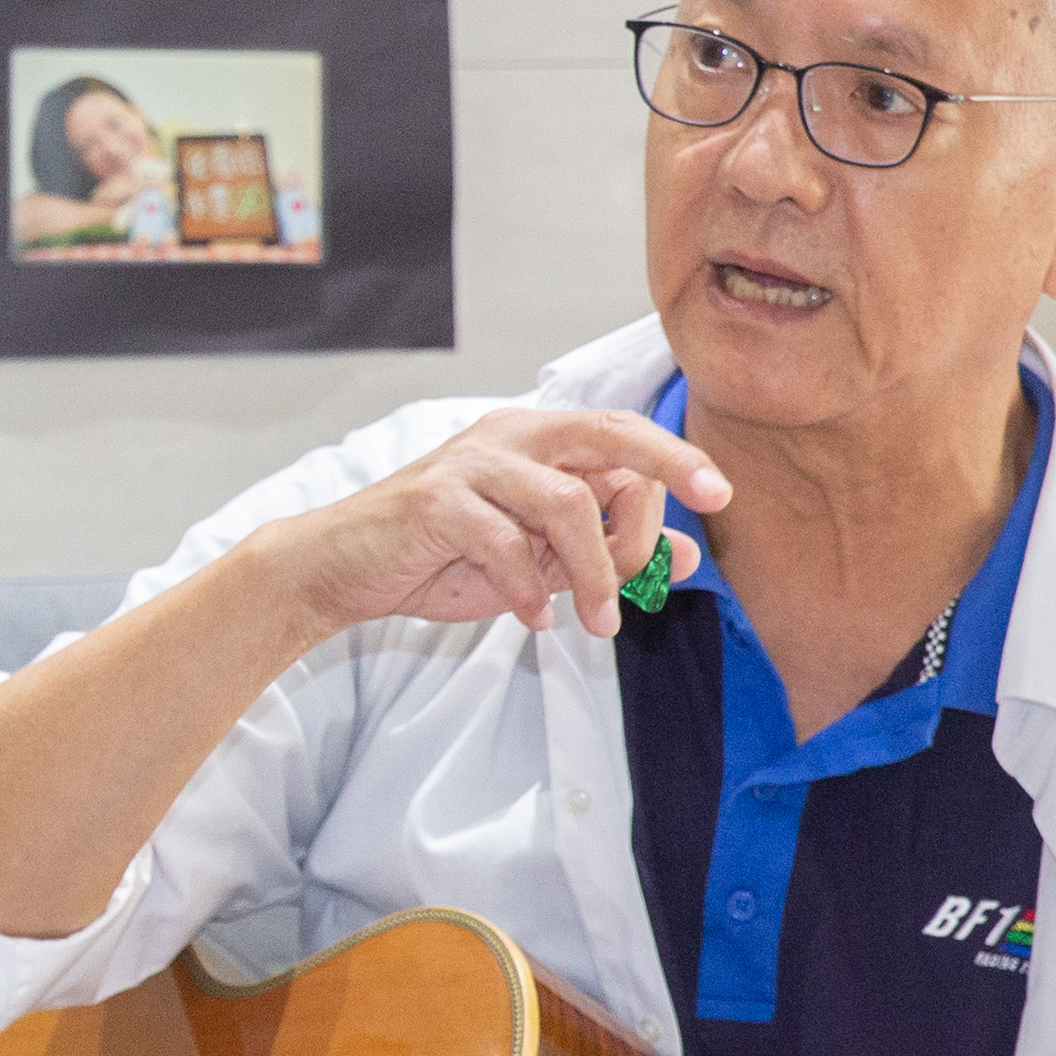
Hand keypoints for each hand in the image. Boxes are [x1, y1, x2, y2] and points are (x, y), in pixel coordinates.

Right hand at [254, 406, 722, 642]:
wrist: (341, 569)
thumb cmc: (439, 558)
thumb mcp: (538, 560)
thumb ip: (605, 553)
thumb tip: (686, 557)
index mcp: (535, 439)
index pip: (622, 441)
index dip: (670, 473)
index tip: (713, 505)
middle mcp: (508, 437)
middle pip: (607, 433)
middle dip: (669, 462)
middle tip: (714, 500)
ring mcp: (470, 465)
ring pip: (566, 502)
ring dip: (596, 571)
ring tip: (597, 623)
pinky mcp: (436, 502)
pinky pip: (506, 544)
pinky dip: (529, 591)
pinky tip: (534, 620)